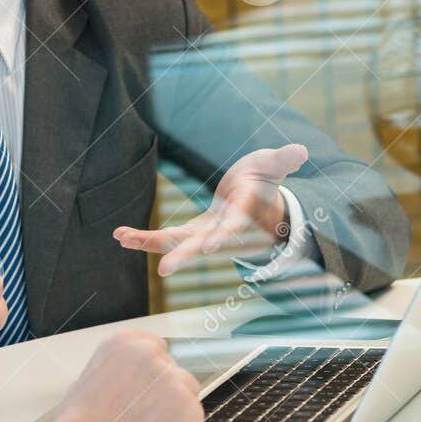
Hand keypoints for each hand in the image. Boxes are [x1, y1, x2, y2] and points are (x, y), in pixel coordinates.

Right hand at [29, 330, 203, 421]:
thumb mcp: (91, 377)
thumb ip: (121, 370)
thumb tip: (136, 380)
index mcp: (124, 341)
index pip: (158, 349)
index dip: (151, 376)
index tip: (145, 391)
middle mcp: (149, 352)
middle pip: (174, 371)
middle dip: (164, 394)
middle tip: (142, 416)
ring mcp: (169, 376)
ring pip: (188, 392)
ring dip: (174, 410)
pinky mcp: (184, 403)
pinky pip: (195, 417)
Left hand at [113, 143, 308, 275]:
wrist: (257, 206)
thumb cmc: (266, 181)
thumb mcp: (274, 166)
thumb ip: (284, 160)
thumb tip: (300, 151)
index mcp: (243, 216)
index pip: (233, 229)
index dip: (221, 237)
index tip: (206, 248)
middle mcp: (222, 233)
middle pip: (201, 245)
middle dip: (182, 256)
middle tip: (164, 269)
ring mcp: (205, 236)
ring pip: (176, 244)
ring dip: (149, 243)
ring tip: (122, 238)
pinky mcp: (191, 233)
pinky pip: (165, 238)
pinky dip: (143, 238)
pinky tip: (120, 237)